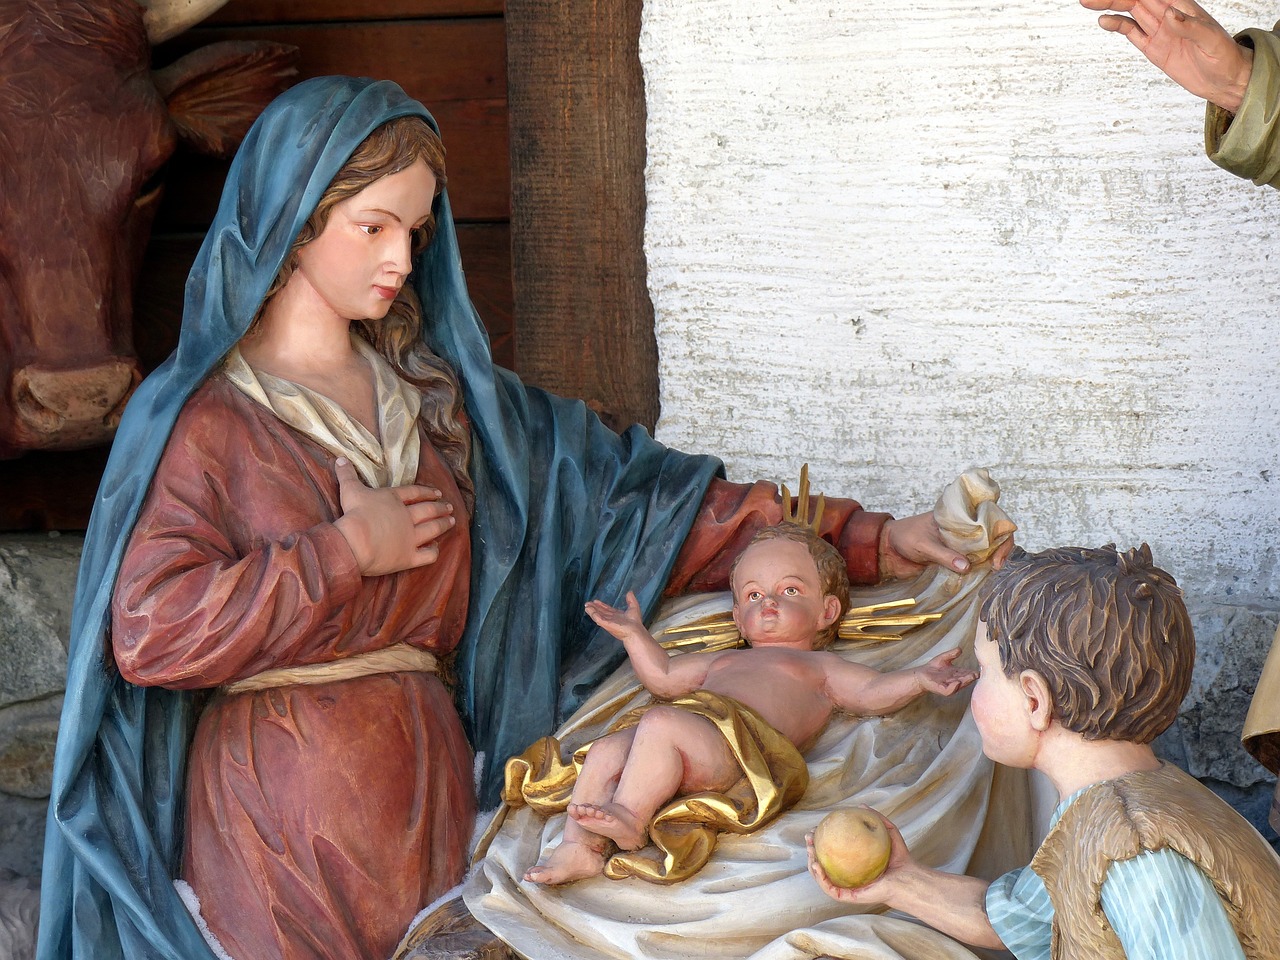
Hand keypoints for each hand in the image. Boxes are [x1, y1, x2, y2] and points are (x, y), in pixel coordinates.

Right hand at [332, 458, 454, 575]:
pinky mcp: (409, 557)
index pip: (414, 493)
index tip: (437, 493)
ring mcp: (411, 537)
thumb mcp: (350, 490)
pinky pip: (427, 554)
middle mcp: (407, 517)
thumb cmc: (353, 514)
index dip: (427, 492)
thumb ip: (347, 474)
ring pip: (433, 529)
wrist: (356, 540)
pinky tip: (436, 546)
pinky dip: (434, 550)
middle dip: (440, 508)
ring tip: (451, 521)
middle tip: (449, 507)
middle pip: (428, 510)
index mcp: (394, 500)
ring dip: (443, 524)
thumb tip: (340, 459)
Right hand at [585, 591, 647, 641]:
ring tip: (586, 606)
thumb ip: (631, 600)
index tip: (596, 601)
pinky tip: (588, 609)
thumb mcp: (633, 607)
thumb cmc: (635, 621)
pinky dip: (592, 613)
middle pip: (601, 612)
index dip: (601, 605)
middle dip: (594, 608)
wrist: (634, 631)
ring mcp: (607, 622)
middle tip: (587, 603)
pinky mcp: (605, 624)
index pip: (607, 610)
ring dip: (592, 610)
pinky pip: (597, 618)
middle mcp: (611, 619)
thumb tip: (629, 592)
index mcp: (617, 616)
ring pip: (598, 615)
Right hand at [805, 808, 911, 904]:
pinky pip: (829, 888)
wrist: (907, 878)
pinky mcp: (848, 896)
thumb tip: (862, 805)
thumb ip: (876, 819)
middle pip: (823, 864)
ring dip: (811, 865)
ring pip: (822, 878)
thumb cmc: (901, 858)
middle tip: (808, 838)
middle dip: (810, 851)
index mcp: (852, 863)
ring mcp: (846, 887)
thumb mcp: (888, 832)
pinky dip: (820, 878)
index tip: (815, 829)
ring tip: (809, 851)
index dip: (820, 840)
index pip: (832, 851)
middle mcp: (847, 875)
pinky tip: (816, 865)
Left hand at [880, 512, 1015, 579]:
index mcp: (958, 516)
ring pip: (986, 549)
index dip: (1001, 531)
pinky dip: (980, 568)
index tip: (997, 550)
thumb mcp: (922, 544)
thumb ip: (943, 555)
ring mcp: (960, 543)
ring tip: (991, 571)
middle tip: (996, 565)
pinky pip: (974, 562)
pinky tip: (982, 577)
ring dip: (992, 559)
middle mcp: (963, 528)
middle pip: (993, 534)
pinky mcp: (955, 557)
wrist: (888, 548)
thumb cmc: (904, 537)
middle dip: (1001, 547)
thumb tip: (966, 567)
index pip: (989, 517)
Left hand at [915, 648, 977, 696]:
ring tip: (971, 677)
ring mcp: (948, 686)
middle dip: (971, 677)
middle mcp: (954, 681)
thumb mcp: (943, 658)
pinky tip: (957, 682)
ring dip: (965, 682)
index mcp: (956, 674)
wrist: (920, 675)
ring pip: (959, 685)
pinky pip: (948, 690)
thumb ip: (951, 654)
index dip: (972, 672)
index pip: (966, 673)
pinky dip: (954, 687)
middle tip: (977, 674)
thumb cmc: (933, 668)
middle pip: (964, 680)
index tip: (978, 670)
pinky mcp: (940, 689)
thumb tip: (960, 649)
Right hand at [1081, 0, 1252, 111]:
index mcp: (1182, 7)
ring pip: (1130, 11)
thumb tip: (1168, 14)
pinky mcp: (1152, 47)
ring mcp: (1158, 31)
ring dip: (1110, 6)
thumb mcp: (1211, 41)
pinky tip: (1104, 21)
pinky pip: (1131, 33)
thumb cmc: (1224, 57)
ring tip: (1089, 3)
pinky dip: (1117, 26)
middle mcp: (1168, 14)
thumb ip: (1189, 27)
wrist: (1224, 80)